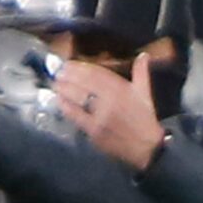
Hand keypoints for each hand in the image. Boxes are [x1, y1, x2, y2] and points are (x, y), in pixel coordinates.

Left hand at [55, 53, 165, 171]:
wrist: (146, 147)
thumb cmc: (144, 119)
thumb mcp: (145, 93)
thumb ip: (141, 72)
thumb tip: (144, 55)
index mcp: (121, 89)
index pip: (95, 73)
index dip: (79, 68)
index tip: (68, 64)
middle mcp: (110, 100)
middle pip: (83, 84)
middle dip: (67, 76)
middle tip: (57, 73)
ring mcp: (101, 116)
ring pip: (78, 98)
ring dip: (64, 90)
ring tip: (55, 84)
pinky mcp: (94, 131)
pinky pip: (77, 116)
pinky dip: (66, 108)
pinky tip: (59, 101)